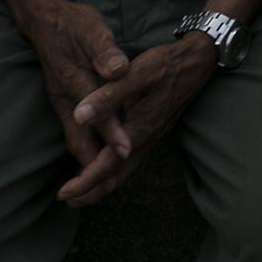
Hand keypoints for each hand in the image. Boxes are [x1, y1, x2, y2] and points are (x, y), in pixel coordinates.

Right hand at [22, 0, 136, 199]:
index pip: (96, 113)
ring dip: (87, 161)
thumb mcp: (92, 30)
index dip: (112, 132)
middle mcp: (65, 98)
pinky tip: (97, 156)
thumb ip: (105, 51)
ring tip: (104, 183)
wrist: (44, 19)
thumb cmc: (73, 24)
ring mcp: (61, 102)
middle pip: (79, 138)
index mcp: (74, 81)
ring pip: (75, 138)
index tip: (127, 150)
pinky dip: (85, 148)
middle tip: (109, 188)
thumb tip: (117, 69)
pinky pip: (74, 132)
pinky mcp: (64, 102)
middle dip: (92, 165)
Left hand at [60, 36, 217, 205]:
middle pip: (117, 178)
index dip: (84, 183)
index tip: (63, 194)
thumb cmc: (166, 66)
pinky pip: (130, 159)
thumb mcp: (135, 76)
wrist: (198, 61)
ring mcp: (151, 136)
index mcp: (138, 131)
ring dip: (102, 182)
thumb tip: (78, 116)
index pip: (107, 167)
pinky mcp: (153, 129)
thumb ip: (107, 97)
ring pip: (125, 171)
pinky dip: (113, 169)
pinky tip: (104, 160)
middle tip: (68, 200)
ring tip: (81, 186)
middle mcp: (145, 140)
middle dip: (92, 192)